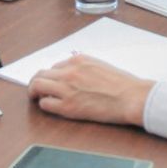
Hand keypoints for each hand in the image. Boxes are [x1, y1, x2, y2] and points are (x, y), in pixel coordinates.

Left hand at [27, 54, 153, 124]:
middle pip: (41, 74)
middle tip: (36, 89)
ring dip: (34, 92)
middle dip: (36, 82)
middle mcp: (69, 72)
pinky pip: (45, 104)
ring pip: (37, 86)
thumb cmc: (123, 84)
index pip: (55, 66)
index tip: (53, 82)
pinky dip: (45, 104)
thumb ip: (85, 67)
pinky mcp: (68, 107)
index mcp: (78, 60)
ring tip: (36, 98)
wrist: (131, 97)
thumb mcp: (101, 65)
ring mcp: (67, 89)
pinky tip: (51, 106)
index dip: (52, 76)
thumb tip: (75, 72)